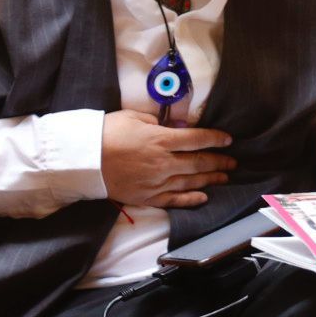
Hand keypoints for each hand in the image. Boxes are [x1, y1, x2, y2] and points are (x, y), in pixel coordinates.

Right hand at [101, 109, 234, 208]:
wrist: (83, 159)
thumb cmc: (105, 133)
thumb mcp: (132, 117)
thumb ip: (157, 121)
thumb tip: (175, 126)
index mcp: (160, 140)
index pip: (197, 139)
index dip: (215, 138)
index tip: (228, 139)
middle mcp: (163, 163)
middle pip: (199, 162)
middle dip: (219, 161)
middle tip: (232, 161)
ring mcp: (157, 182)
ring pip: (192, 182)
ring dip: (211, 179)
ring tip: (224, 177)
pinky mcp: (148, 196)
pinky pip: (176, 199)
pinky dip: (192, 198)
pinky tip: (203, 196)